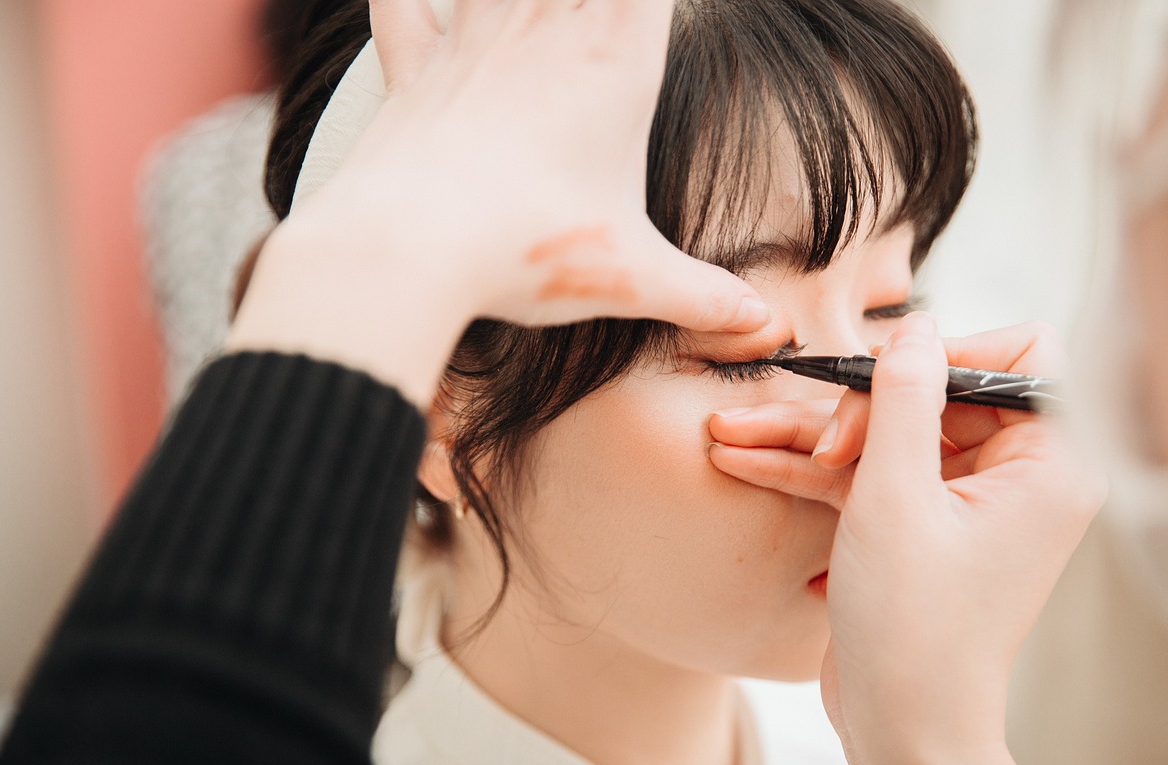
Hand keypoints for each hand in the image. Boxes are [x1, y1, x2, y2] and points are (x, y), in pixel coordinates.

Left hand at [229, 0, 767, 404]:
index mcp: (614, 59)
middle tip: (604, 18)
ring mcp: (473, 40)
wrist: (409, 247)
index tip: (660, 14)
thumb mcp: (633, 279)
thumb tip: (762, 328)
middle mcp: (544, 27)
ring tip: (533, 15)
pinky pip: (406, 5)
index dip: (656, 0)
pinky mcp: (412, 69)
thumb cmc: (527, 249)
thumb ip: (703, 296)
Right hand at [709, 315, 1104, 764]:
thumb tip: (916, 328)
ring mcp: (960, 504)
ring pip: (886, 437)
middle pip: (935, 395)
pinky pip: (867, 477)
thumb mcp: (898, 498)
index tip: (888, 377)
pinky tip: (742, 457)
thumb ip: (905, 401)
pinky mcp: (917, 528)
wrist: (904, 732)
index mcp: (1046, 464)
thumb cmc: (916, 628)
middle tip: (815, 438)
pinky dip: (811, 472)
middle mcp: (1013, 478)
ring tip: (730, 431)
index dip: (953, 352)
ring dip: (811, 436)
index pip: (1020, 359)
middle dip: (859, 407)